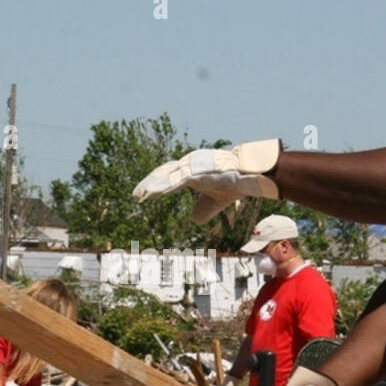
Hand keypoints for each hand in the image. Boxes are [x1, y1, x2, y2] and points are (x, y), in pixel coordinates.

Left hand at [132, 139, 280, 222]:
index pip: (167, 175)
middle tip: (135, 195)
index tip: (141, 195)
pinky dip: (168, 185)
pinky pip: (181, 179)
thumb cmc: (232, 184)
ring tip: (142, 195)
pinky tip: (157, 193)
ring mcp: (195, 166)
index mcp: (191, 171)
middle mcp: (190, 165)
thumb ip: (204, 210)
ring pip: (169, 175)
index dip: (154, 184)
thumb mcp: (215, 202)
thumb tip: (194, 220)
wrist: (250, 176)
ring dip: (154, 185)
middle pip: (164, 173)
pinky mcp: (201, 171)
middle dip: (149, 184)